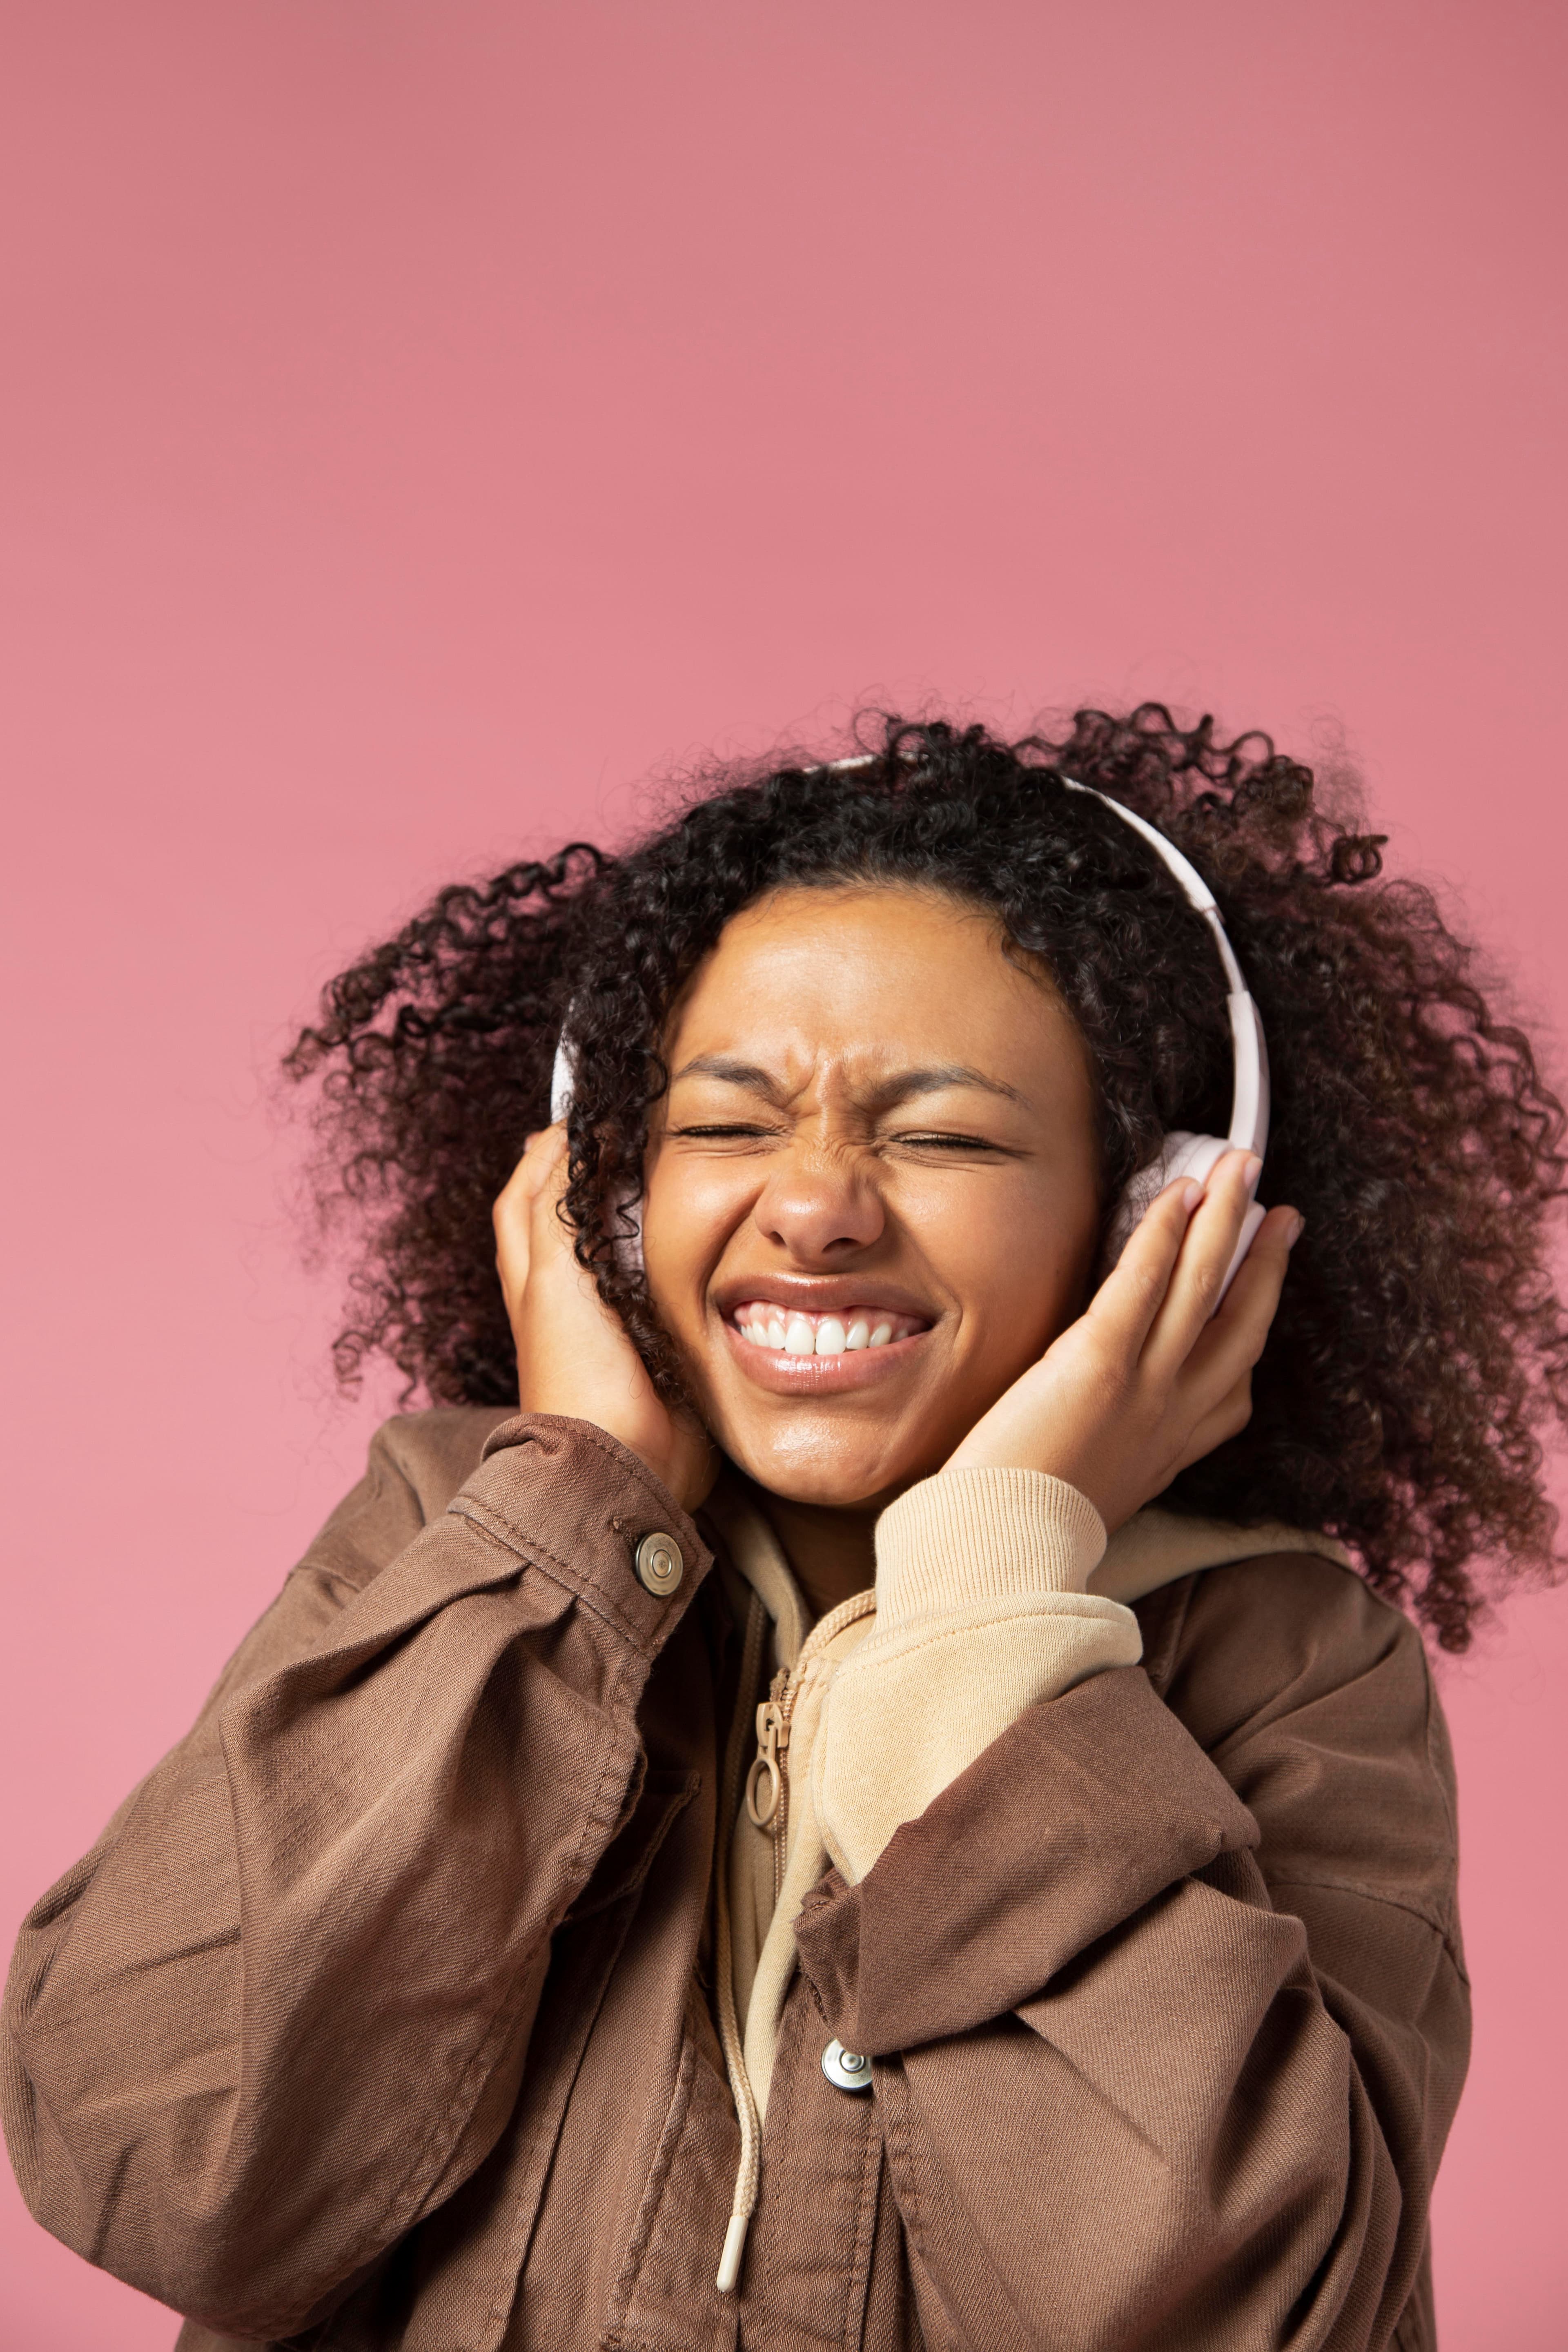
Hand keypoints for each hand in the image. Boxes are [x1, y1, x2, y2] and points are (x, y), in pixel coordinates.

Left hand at [493, 1126, 716, 1513]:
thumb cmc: (576, 1373)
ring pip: (619, 1245)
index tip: (592, 1110)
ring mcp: (611, 1319)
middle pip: (570, 1213)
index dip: (552, 1148)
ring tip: (677, 1169)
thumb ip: (558, 1211)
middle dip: (596, 1170)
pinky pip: (663, 1282)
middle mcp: (566, 1294)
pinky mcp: (655, 1342)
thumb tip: (572, 1142)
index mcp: (531, 1275)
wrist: (620, 1465)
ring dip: (641, 1208)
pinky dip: (677, 1253)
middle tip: (639, 1131)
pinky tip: (706, 1236)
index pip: (529, 1191)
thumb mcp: (554, 1278)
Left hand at [945, 1149, 1301, 1532]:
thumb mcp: (1092, 1491)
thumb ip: (1109, 1450)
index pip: (1230, 1387)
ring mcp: (1144, 1390)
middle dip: (1263, 1259)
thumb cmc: (1021, 1529)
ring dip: (1225, 1221)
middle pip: (1237, 1322)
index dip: (1252, 1324)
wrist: (999, 1558)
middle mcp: (1172, 1418)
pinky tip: (1178, 1195)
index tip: (1262, 1284)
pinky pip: (1144, 1286)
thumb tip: (1094, 1419)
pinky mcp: (1099, 1366)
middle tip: (1280, 1208)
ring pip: (1202, 1289)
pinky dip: (1165, 1236)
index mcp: (1169, 1451)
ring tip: (1240, 1169)